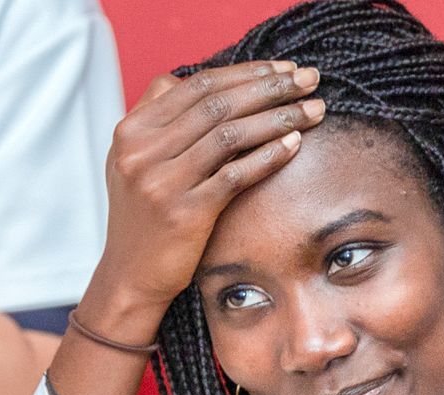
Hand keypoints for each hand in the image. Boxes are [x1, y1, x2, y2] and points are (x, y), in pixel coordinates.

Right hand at [90, 61, 323, 316]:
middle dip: (271, 87)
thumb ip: (162, 119)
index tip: (283, 70)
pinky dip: (269, 156)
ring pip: (230, 134)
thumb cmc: (144, 216)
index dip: (246, 73)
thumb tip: (205, 82)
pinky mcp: (184, 213)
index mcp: (132, 130)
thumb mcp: (136, 160)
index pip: (197, 85)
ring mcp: (161, 182)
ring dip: (279, 118)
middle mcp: (141, 151)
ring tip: (313, 109)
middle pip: (218, 104)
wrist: (129, 276)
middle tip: (309, 79)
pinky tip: (295, 145)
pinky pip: (236, 174)